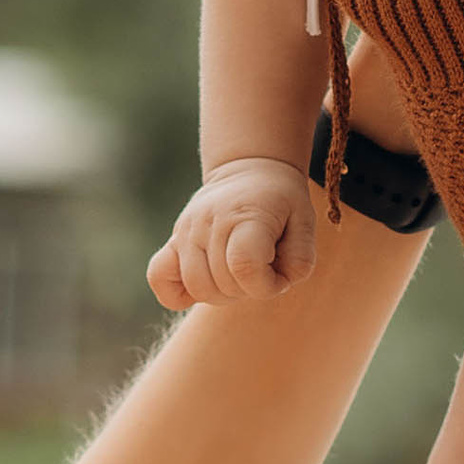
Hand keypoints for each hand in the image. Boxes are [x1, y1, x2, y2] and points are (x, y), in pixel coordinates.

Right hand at [148, 156, 318, 310]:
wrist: (251, 169)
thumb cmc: (282, 202)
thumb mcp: (306, 223)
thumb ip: (299, 261)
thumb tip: (274, 285)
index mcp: (247, 216)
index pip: (245, 268)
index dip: (267, 285)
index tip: (279, 275)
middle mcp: (210, 222)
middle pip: (222, 284)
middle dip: (249, 290)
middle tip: (262, 269)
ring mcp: (186, 231)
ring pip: (197, 287)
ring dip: (222, 294)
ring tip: (238, 274)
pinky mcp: (173, 240)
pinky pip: (158, 277)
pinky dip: (178, 292)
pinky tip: (205, 282)